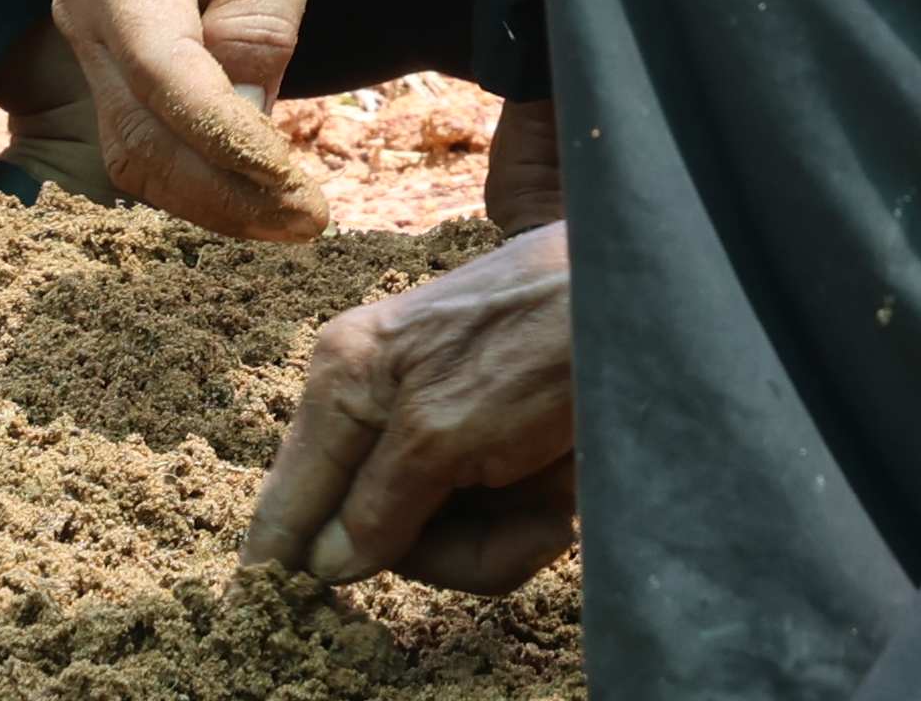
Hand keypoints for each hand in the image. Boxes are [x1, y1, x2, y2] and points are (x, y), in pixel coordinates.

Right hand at [55, 0, 344, 240]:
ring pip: (134, 151)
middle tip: (309, 219)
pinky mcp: (116, 62)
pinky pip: (144, 136)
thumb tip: (247, 117)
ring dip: (210, 199)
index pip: (165, 73)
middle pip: (139, 132)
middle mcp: (86, 7)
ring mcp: (93, 39)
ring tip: (293, 218)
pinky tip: (258, 193)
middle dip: (223, 191)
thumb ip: (261, 15)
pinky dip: (198, 177)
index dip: (226, 141)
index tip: (295, 185)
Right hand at [247, 223, 579, 593]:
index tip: (274, 616)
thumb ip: (377, 504)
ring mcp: (440, 434)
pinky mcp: (491, 454)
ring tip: (548, 505)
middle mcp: (381, 406)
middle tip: (511, 531)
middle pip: (368, 536)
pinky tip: (561, 499)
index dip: (283, 564)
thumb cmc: (540, 340)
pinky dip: (526, 529)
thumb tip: (325, 565)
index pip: (287, 500)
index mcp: (345, 380)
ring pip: (433, 543)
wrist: (646, 304)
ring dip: (496, 542)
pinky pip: (484, 531)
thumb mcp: (445, 430)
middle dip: (444, 550)